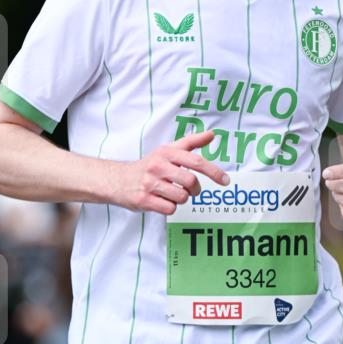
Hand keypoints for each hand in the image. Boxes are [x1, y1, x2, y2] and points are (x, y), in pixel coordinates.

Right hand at [112, 130, 228, 214]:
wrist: (117, 180)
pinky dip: (170, 207)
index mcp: (166, 152)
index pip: (195, 161)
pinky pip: (170, 209)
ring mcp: (150, 183)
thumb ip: (191, 142)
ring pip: (181, 197)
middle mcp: (157, 166)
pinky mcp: (144, 200)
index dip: (214, 171)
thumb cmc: (148, 166)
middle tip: (190, 189)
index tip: (225, 180)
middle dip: (195, 189)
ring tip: (171, 193)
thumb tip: (212, 134)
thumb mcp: (167, 150)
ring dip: (181, 199)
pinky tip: (162, 201)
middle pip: (190, 181)